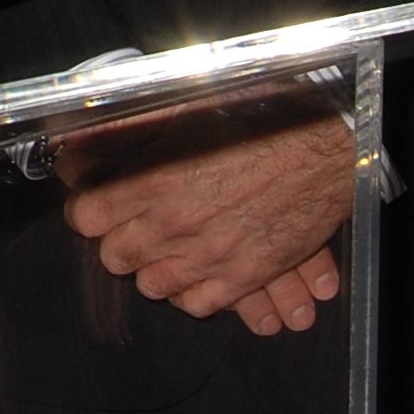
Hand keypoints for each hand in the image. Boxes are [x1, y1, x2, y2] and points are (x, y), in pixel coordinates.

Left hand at [57, 102, 353, 331]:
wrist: (325, 148)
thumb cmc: (261, 119)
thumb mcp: (187, 110)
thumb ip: (135, 129)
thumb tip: (89, 132)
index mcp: (155, 178)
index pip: (87, 216)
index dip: (89, 211)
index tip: (97, 206)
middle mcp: (175, 222)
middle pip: (115, 257)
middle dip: (119, 242)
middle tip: (134, 229)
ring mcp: (210, 254)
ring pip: (153, 286)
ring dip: (154, 268)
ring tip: (166, 251)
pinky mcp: (244, 275)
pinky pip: (198, 304)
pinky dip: (192, 292)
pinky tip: (197, 272)